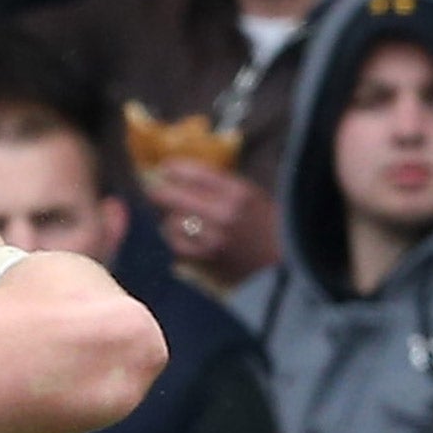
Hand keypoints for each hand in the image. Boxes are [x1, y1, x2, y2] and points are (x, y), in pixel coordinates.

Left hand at [144, 161, 280, 291]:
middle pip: (175, 197)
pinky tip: (179, 235)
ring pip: (173, 222)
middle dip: (159, 192)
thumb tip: (188, 175)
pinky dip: (175, 238)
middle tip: (152, 191)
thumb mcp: (253, 197)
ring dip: (170, 219)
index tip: (164, 168)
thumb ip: (223, 186)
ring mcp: (214, 237)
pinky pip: (177, 244)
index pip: (197, 174)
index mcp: (239, 192)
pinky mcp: (207, 258)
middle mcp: (225, 213)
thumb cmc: (267, 227)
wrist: (280, 265)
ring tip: (174, 217)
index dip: (175, 170)